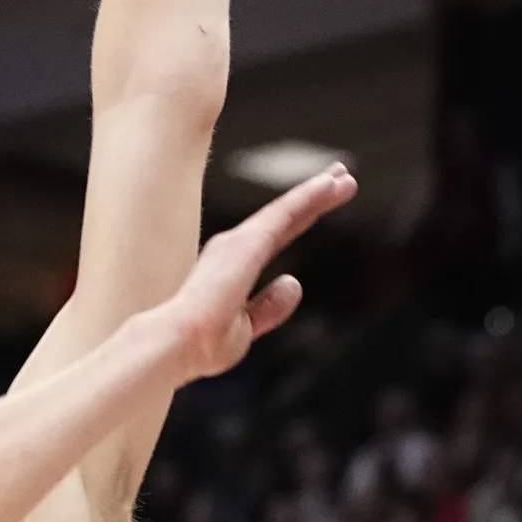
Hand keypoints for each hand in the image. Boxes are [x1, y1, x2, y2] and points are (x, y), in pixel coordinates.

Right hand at [148, 164, 356, 378]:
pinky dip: (309, 196)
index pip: (279, 235)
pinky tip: (330, 183)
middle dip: (314, 195)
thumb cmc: (203, 344)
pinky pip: (286, 212)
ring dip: (317, 190)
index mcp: (235, 266)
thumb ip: (269, 306)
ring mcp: (240, 242)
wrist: (177, 346)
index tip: (325, 199)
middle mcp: (236, 246)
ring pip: (288, 209)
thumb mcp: (246, 326)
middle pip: (286, 216)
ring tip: (343, 175)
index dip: (303, 216)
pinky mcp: (248, 243)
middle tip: (341, 175)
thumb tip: (294, 281)